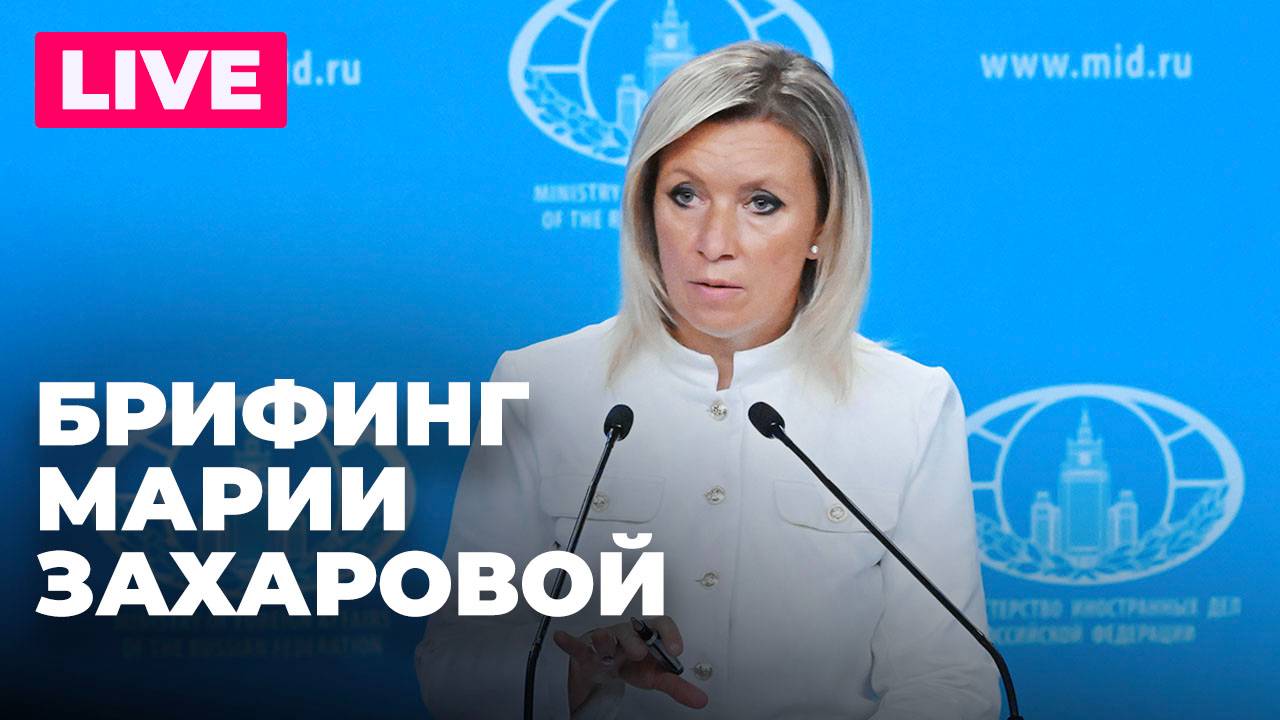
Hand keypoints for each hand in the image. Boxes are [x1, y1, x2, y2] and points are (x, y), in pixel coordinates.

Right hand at [553, 615, 708, 712]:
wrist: (602, 670)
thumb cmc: (629, 665)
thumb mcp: (653, 677)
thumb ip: (677, 687)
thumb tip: (701, 700)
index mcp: (644, 637)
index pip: (659, 625)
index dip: (668, 633)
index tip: (676, 648)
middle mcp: (624, 636)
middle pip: (629, 630)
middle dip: (634, 639)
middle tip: (640, 653)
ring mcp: (602, 642)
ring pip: (603, 636)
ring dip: (604, 640)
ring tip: (606, 647)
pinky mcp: (584, 653)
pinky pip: (576, 646)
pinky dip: (569, 642)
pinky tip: (562, 638)